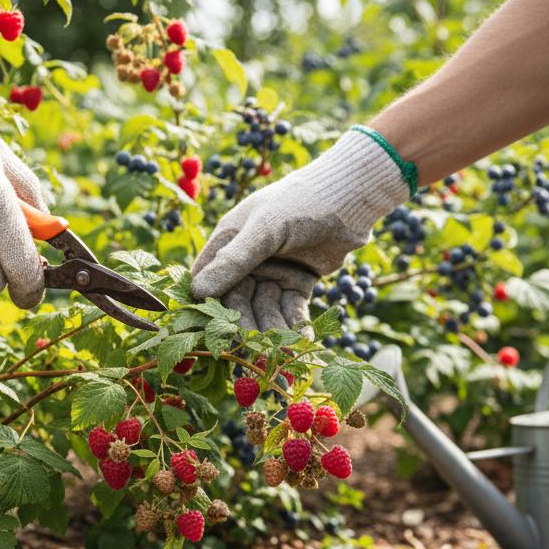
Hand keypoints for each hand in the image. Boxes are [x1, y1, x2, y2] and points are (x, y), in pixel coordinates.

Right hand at [190, 130, 407, 330]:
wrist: (351, 199)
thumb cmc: (302, 202)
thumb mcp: (265, 228)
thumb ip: (234, 260)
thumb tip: (197, 292)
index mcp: (229, 241)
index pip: (207, 279)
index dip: (208, 305)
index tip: (212, 332)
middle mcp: (248, 259)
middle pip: (239, 301)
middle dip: (248, 324)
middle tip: (256, 349)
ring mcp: (274, 271)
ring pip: (266, 309)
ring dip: (274, 329)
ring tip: (284, 349)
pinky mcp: (299, 282)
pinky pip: (292, 309)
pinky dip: (297, 325)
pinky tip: (303, 342)